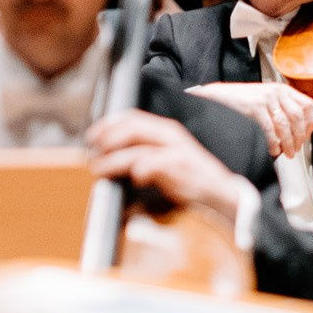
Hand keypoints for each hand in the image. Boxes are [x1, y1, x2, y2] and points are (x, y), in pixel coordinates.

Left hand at [85, 108, 250, 225]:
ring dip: (115, 159)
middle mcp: (170, 135)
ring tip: (100, 169)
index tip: (91, 136)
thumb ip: (140, 156)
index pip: (131, 117)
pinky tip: (136, 178)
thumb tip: (106, 160)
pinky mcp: (183, 167)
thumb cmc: (188, 179)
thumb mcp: (162, 161)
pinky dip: (142, 169)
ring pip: (138, 148)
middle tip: (92, 152)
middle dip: (108, 138)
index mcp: (164, 130)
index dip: (108, 124)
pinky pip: (156, 164)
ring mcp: (177, 150)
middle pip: (132, 127)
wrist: (221, 195)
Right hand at [185, 80, 312, 158]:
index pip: (307, 105)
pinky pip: (269, 130)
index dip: (310, 123)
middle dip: (300, 137)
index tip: (307, 134)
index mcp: (282, 89)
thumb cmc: (240, 99)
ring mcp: (265, 99)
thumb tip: (299, 128)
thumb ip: (282, 107)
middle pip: (298, 117)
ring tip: (286, 152)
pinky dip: (273, 143)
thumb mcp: (265, 97)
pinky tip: (273, 149)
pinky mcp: (254, 108)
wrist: (217, 96)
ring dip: (288, 143)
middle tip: (296, 148)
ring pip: (285, 126)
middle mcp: (276, 92)